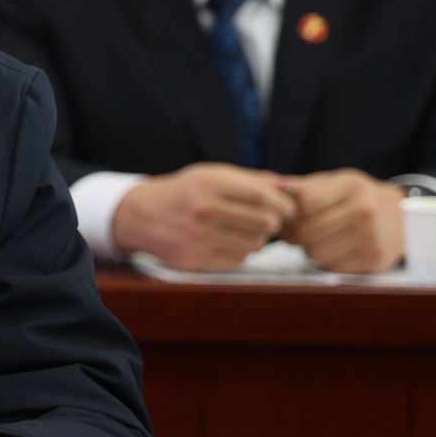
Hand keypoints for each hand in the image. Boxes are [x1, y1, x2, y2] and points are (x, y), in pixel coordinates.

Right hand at [110, 162, 298, 269]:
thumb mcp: (213, 175)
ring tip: (242, 230)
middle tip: (267, 220)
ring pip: (255, 244)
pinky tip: (226, 242)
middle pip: (264, 223)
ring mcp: (197, 239)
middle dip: (273, 222)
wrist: (141, 216)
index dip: (284, 204)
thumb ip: (254, 180)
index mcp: (208, 183)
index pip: (263, 196)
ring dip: (256, 238)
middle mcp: (202, 211)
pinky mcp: (194, 261)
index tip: (288, 209)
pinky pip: (238, 260)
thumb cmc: (186, 192)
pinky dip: (239, 252)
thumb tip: (294, 187)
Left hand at [280, 169, 404, 273]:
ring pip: (315, 253)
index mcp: (351, 187)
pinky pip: (332, 266)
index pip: (303, 204)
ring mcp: (371, 237)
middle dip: (293, 235)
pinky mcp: (374, 259)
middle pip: (305, 232)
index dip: (288, 213)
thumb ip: (305, 187)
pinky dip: (326, 260)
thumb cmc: (360, 198)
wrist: (403, 218)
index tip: (287, 216)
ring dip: (308, 249)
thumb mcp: (338, 183)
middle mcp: (364, 211)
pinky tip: (333, 248)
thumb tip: (273, 187)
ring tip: (314, 239)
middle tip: (293, 233)